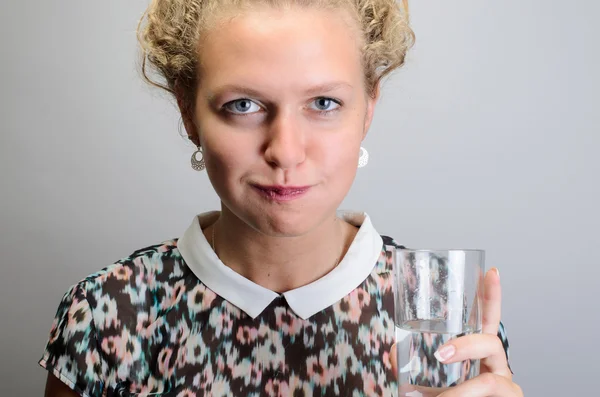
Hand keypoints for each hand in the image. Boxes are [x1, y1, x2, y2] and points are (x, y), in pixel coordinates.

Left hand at [391, 268, 522, 396]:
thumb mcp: (425, 385)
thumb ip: (411, 369)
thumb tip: (391, 352)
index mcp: (479, 355)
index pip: (488, 320)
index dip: (491, 297)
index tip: (490, 271)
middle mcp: (496, 366)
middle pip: (493, 340)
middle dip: (470, 342)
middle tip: (441, 355)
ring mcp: (506, 385)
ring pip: (489, 377)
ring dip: (461, 389)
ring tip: (441, 395)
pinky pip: (487, 390)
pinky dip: (463, 396)